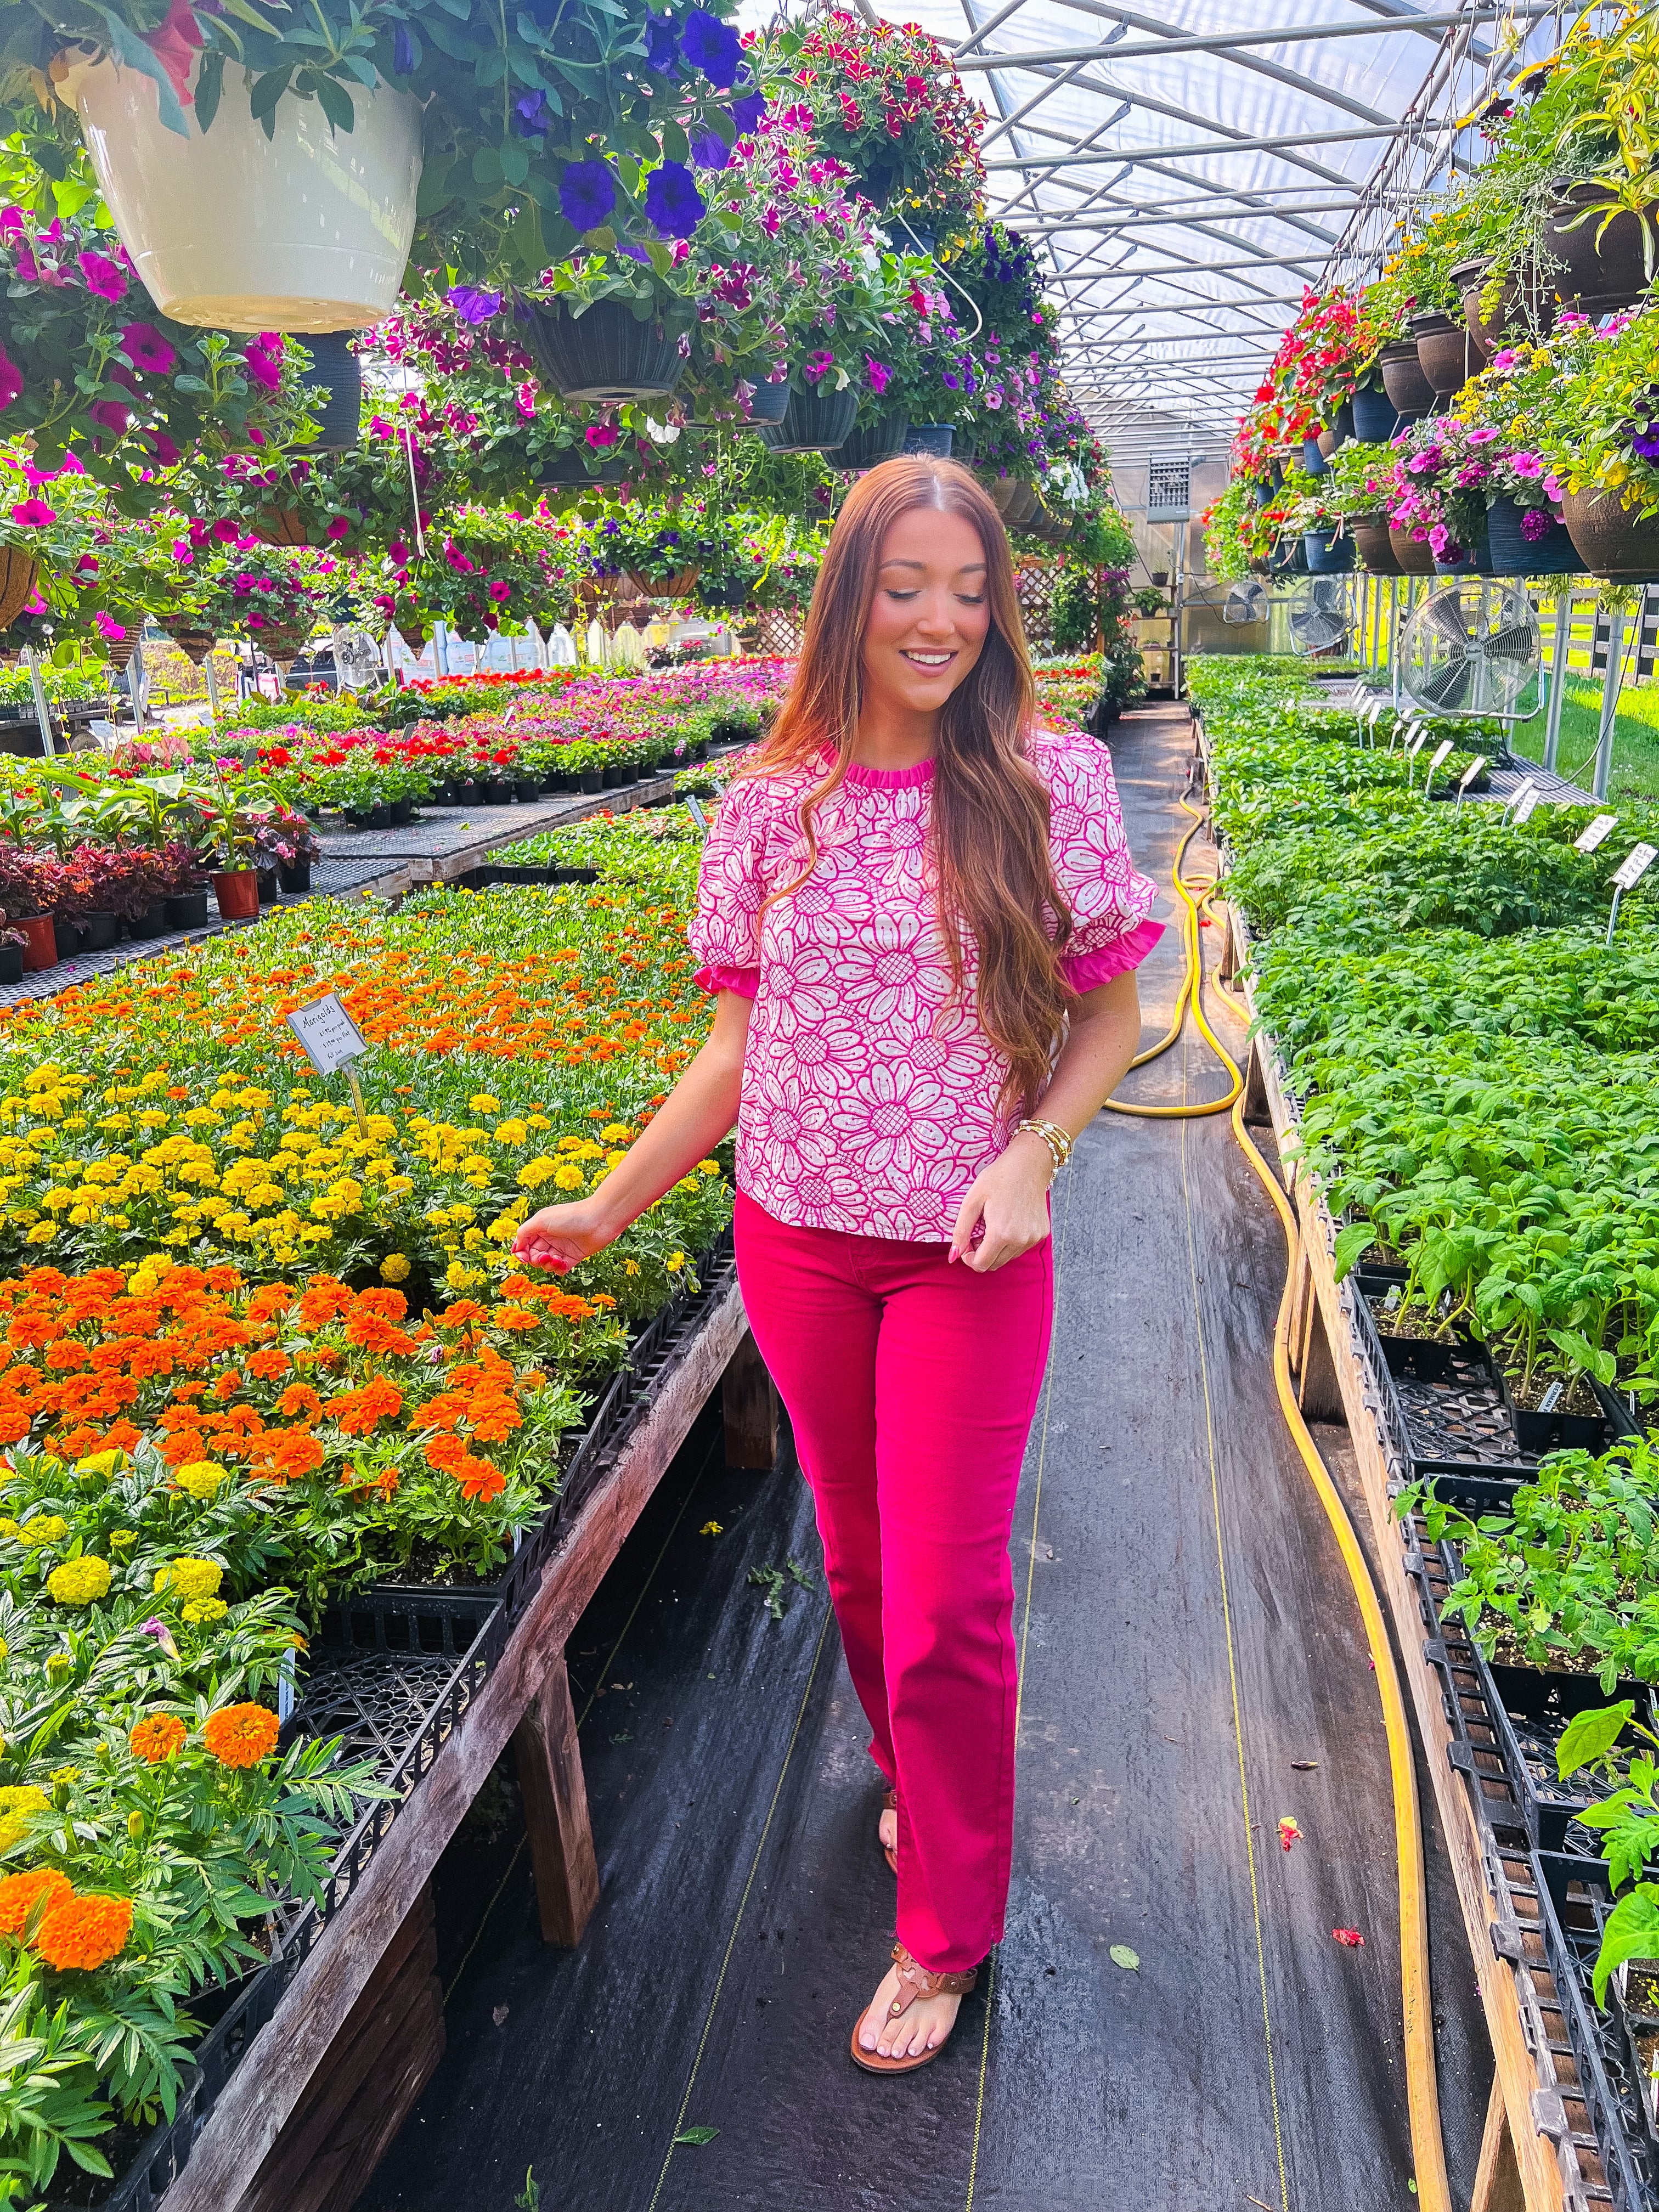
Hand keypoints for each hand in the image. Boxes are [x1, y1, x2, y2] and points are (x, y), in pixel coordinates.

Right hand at [512, 1199, 620, 1274]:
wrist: (600, 1220)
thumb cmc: (571, 1216)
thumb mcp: (542, 1219)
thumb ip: (524, 1232)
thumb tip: (516, 1246)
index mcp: (540, 1227)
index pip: (524, 1244)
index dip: (521, 1252)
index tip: (522, 1257)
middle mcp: (550, 1238)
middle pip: (534, 1256)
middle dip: (535, 1259)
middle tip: (544, 1256)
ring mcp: (562, 1248)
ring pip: (546, 1264)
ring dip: (548, 1265)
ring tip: (556, 1259)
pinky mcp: (573, 1257)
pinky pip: (560, 1269)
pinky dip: (559, 1269)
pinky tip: (563, 1263)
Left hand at [948, 1133, 1053, 1271]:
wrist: (1029, 1163)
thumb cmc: (998, 1178)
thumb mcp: (972, 1200)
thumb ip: (961, 1230)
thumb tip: (953, 1256)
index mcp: (1001, 1234)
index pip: (981, 1265)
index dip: (968, 1257)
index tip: (966, 1242)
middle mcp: (1020, 1240)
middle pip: (994, 1264)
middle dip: (981, 1253)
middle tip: (979, 1231)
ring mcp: (1033, 1238)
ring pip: (1008, 1258)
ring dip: (996, 1249)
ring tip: (994, 1224)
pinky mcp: (1042, 1233)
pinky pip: (1021, 1248)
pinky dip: (1011, 1242)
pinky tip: (1009, 1221)